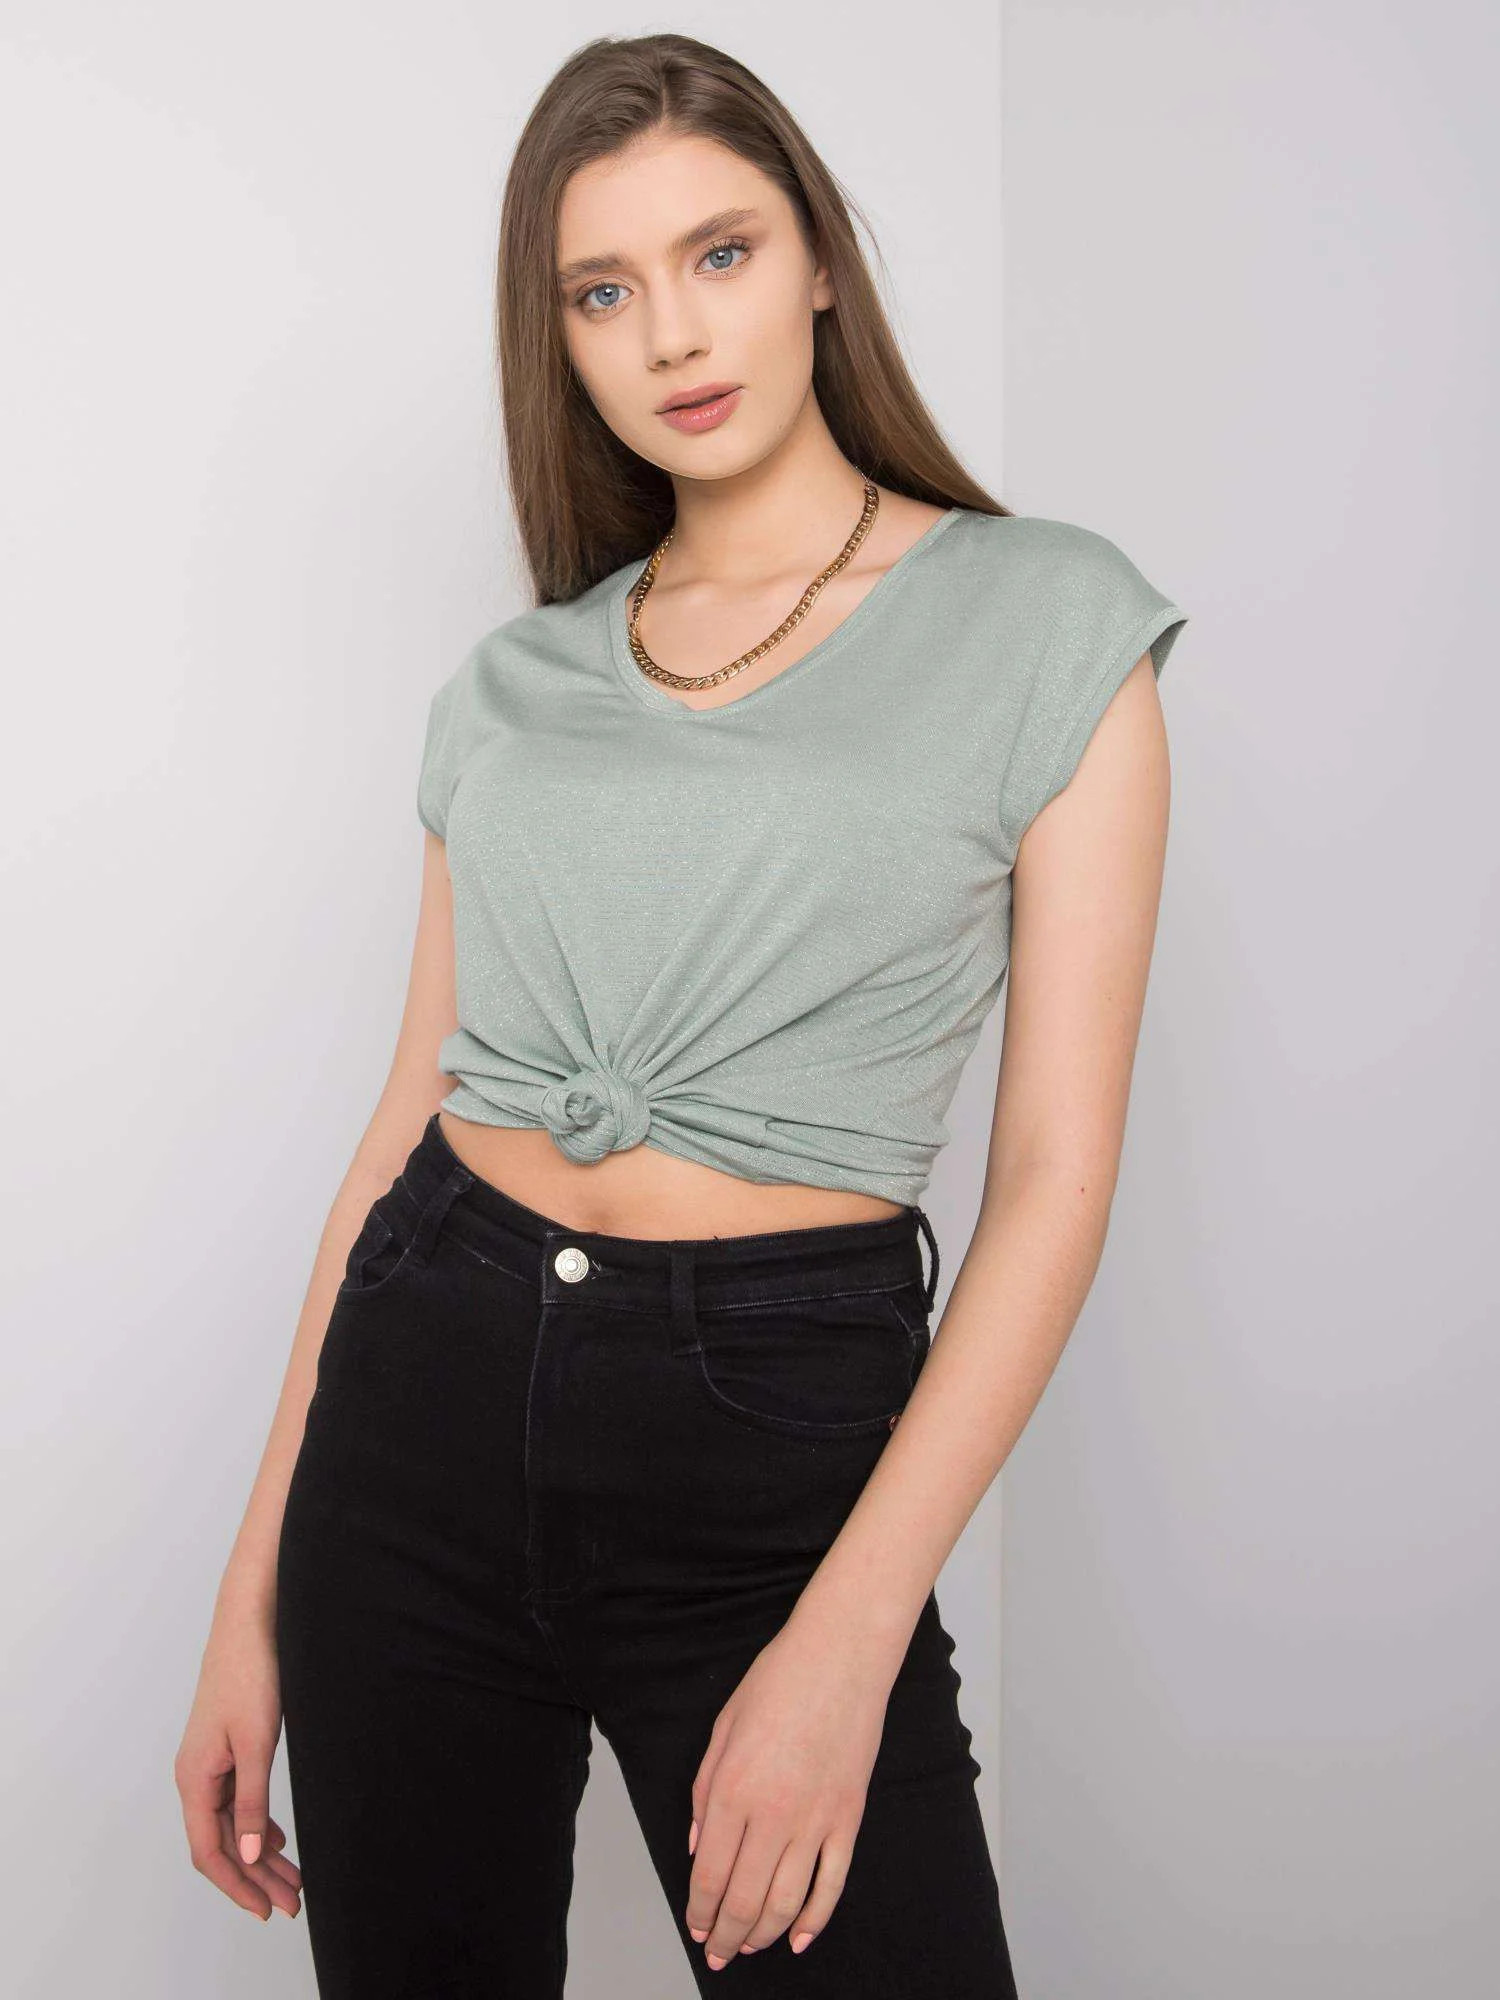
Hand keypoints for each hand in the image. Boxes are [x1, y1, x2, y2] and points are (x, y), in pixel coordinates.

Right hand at [175, 1614, 301, 1921]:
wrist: (249, 1620)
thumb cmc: (251, 1672)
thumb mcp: (257, 1742)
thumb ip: (253, 1800)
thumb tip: (252, 1853)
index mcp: (195, 1778)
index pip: (210, 1851)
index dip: (238, 1886)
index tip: (266, 1909)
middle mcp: (195, 1776)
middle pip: (222, 1843)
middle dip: (256, 1877)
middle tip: (291, 1902)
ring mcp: (208, 1762)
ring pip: (231, 1823)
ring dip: (260, 1853)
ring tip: (292, 1878)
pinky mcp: (224, 1748)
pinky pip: (235, 1801)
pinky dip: (257, 1824)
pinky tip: (278, 1838)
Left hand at [685, 1619, 890, 1969]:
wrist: (840, 1656)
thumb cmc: (779, 1681)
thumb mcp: (722, 1729)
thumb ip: (705, 1793)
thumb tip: (700, 1848)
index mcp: (733, 1789)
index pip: (710, 1874)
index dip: (700, 1909)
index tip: (695, 1926)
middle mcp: (773, 1813)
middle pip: (745, 1899)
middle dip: (725, 1935)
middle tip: (717, 1950)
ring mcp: (816, 1820)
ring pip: (786, 1903)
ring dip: (764, 1935)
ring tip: (749, 1946)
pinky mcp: (848, 1818)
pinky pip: (831, 1884)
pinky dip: (815, 1920)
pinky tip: (800, 1937)